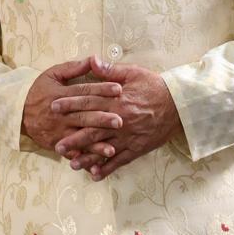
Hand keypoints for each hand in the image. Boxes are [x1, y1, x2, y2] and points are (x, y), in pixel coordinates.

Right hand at [21, 58, 122, 159]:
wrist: (17, 111)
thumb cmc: (39, 90)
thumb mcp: (53, 74)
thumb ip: (74, 68)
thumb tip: (94, 59)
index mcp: (61, 94)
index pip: (84, 91)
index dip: (101, 89)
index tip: (119, 89)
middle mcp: (61, 113)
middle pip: (84, 116)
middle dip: (102, 119)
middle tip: (120, 120)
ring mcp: (58, 130)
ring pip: (79, 137)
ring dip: (95, 144)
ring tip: (112, 148)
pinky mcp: (56, 143)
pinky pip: (71, 152)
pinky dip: (82, 158)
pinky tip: (95, 163)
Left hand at [53, 55, 182, 179]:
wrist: (180, 105)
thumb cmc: (154, 86)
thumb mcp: (133, 73)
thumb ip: (110, 70)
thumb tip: (91, 60)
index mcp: (117, 100)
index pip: (89, 102)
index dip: (70, 104)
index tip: (53, 106)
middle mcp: (120, 120)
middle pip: (92, 129)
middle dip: (73, 138)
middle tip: (56, 145)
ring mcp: (129, 136)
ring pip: (104, 148)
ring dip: (87, 157)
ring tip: (72, 165)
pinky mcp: (138, 147)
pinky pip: (121, 160)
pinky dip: (108, 168)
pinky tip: (95, 174)